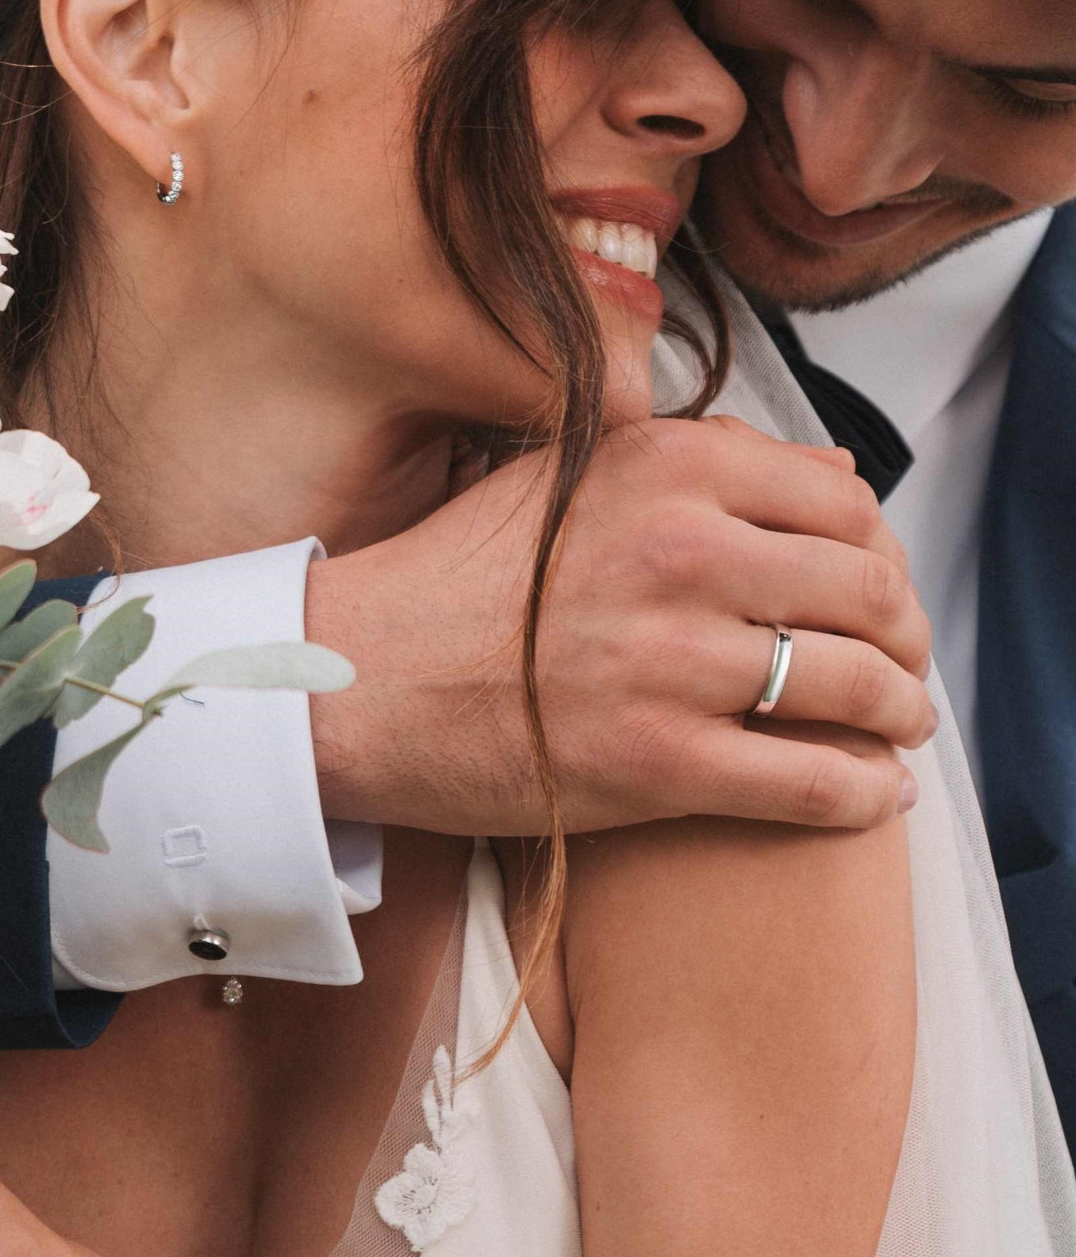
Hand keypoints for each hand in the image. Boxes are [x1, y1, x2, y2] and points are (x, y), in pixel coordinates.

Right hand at [305, 416, 933, 833]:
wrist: (353, 684)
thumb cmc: (450, 581)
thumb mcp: (563, 480)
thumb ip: (692, 461)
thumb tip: (830, 465)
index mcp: (663, 467)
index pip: (842, 497)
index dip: (876, 548)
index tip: (868, 584)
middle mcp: (682, 550)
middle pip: (869, 592)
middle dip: (903, 635)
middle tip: (897, 663)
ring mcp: (674, 660)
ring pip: (860, 688)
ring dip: (899, 715)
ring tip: (895, 727)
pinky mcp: (661, 763)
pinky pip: (817, 782)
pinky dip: (865, 795)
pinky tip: (872, 795)